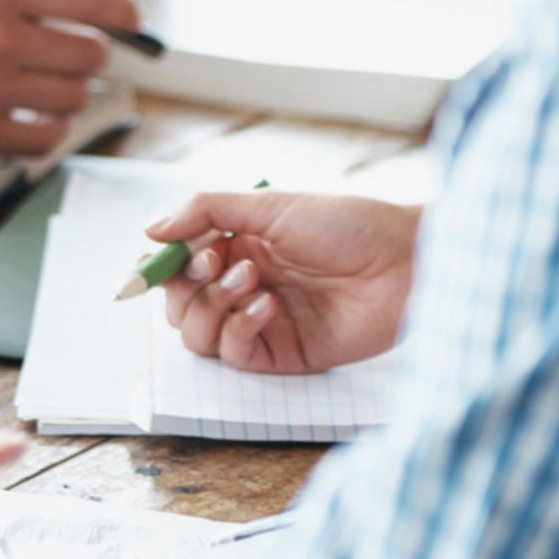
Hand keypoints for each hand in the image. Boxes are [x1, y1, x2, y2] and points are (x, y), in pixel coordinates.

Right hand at [0, 0, 139, 155]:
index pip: (98, 0)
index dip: (126, 13)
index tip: (128, 21)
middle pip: (92, 55)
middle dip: (88, 54)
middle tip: (68, 53)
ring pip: (72, 100)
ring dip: (66, 93)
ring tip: (40, 83)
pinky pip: (44, 140)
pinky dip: (46, 129)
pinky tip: (29, 115)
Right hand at [151, 190, 420, 373]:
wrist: (408, 261)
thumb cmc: (349, 224)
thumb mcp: (270, 205)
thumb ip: (205, 210)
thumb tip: (150, 231)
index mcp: (237, 247)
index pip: (176, 266)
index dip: (160, 266)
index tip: (158, 257)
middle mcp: (244, 286)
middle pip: (178, 305)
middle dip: (186, 284)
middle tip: (215, 260)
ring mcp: (262, 322)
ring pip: (197, 334)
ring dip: (212, 304)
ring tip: (252, 279)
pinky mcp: (285, 354)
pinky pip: (234, 354)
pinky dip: (239, 328)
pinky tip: (267, 305)